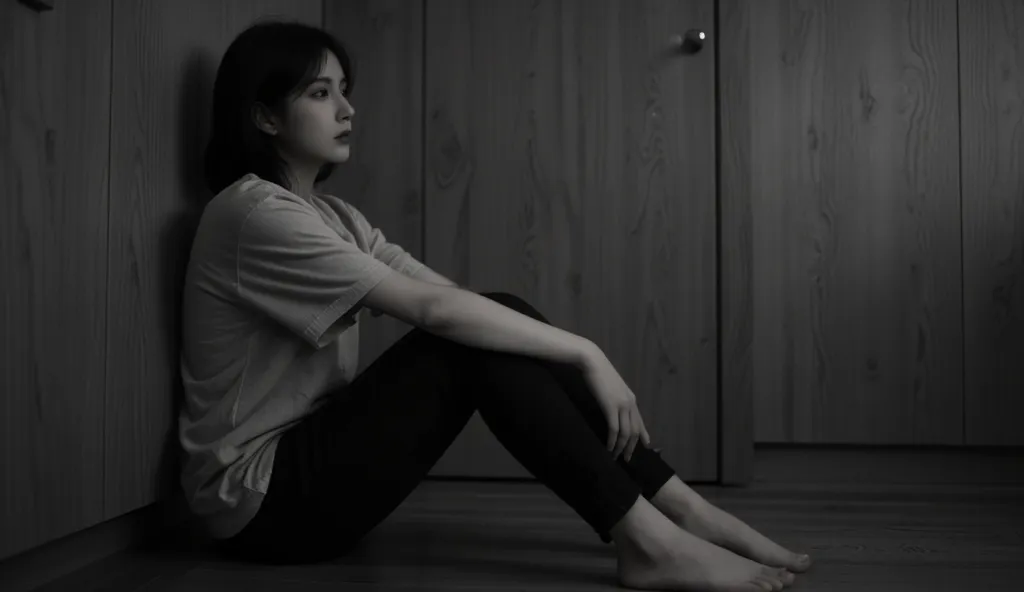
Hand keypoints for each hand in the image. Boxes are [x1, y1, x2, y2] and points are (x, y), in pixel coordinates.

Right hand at [580, 346, 651, 462]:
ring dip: (621, 448)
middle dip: (632, 447)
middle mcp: (630, 403)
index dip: (643, 435)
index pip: (640, 421)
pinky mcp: (611, 407)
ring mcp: (622, 405)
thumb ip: (616, 398)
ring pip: (626, 433)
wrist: (592, 361)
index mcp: (631, 399)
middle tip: (627, 459)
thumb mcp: (612, 387)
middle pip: (635, 430)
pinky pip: (614, 430)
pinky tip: (609, 448)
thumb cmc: (599, 373)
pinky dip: (612, 442)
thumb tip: (614, 408)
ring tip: (615, 457)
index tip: (646, 445)